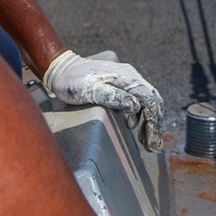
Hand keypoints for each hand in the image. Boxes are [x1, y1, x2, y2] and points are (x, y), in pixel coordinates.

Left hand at [42, 50, 163, 150]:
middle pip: (152, 101)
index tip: (152, 141)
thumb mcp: (89, 90)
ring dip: (149, 121)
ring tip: (146, 141)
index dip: (153, 122)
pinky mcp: (121, 85)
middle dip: (154, 124)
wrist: (61, 68)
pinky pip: (138, 100)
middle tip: (152, 146)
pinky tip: (134, 127)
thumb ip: (111, 96)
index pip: (149, 100)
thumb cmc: (72, 81)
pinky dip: (141, 115)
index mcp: (126, 77)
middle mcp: (130, 76)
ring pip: (147, 101)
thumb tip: (134, 107)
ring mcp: (126, 80)